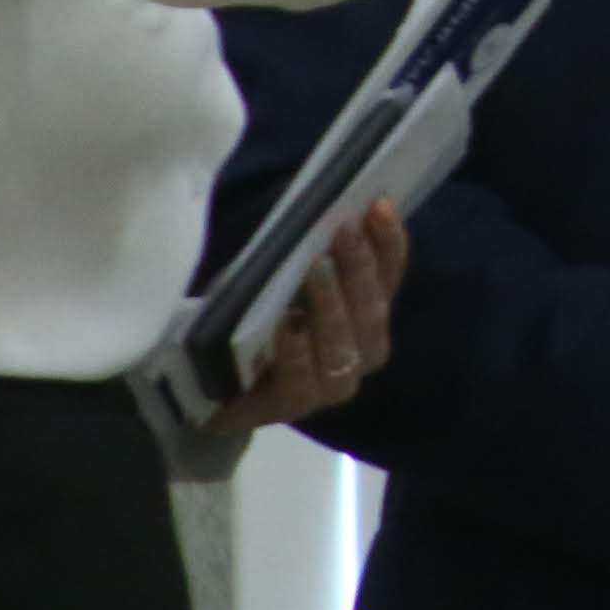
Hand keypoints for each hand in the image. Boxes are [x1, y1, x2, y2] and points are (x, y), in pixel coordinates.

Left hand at [214, 202, 404, 436]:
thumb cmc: (260, 313)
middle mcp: (363, 351)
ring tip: (317, 269)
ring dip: (333, 306)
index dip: (389, 243)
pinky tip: (288, 326)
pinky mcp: (293, 408)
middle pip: (372, 310)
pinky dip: (298, 352)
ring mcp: (332, 385)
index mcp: (370, 313)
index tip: (378, 206)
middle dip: (360, 269)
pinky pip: (304, 383)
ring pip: (345, 347)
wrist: (218, 380)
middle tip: (343, 231)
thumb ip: (316, 248)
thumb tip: (335, 201)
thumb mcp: (288, 273)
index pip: (391, 275)